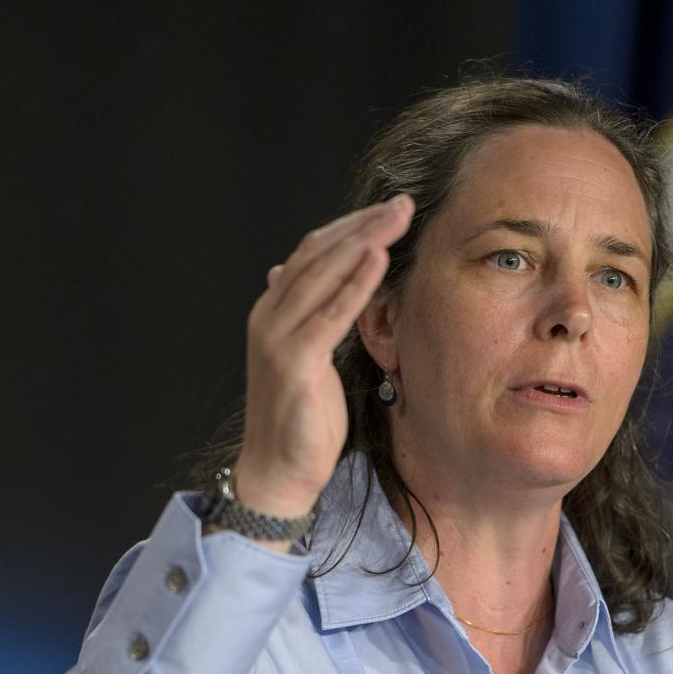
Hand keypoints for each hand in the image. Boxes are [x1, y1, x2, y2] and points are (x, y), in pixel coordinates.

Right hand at [235, 194, 414, 518]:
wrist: (278, 471)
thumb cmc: (301, 421)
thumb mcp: (307, 360)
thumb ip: (308, 319)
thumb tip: (289, 277)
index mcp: (273, 312)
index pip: (312, 254)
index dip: (350, 228)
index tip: (388, 212)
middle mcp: (269, 316)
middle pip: (318, 253)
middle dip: (363, 225)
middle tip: (403, 203)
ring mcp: (277, 337)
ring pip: (322, 274)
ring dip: (363, 241)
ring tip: (397, 218)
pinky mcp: (293, 362)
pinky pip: (329, 315)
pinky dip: (354, 284)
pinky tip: (378, 259)